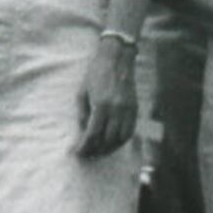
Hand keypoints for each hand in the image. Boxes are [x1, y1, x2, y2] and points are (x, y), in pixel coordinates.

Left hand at [75, 33, 137, 154]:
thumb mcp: (82, 93)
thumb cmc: (95, 74)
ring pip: (120, 139)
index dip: (84, 147)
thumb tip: (84, 133)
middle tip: (87, 153)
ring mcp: (128, 110)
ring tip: (99, 150)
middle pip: (107, 140)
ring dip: (109, 148)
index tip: (77, 152)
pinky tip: (112, 142)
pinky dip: (121, 141)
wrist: (116, 59)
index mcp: (101, 105)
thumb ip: (83, 115)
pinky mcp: (135, 109)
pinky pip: (130, 132)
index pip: (92, 134)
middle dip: (95, 150)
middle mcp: (117, 110)